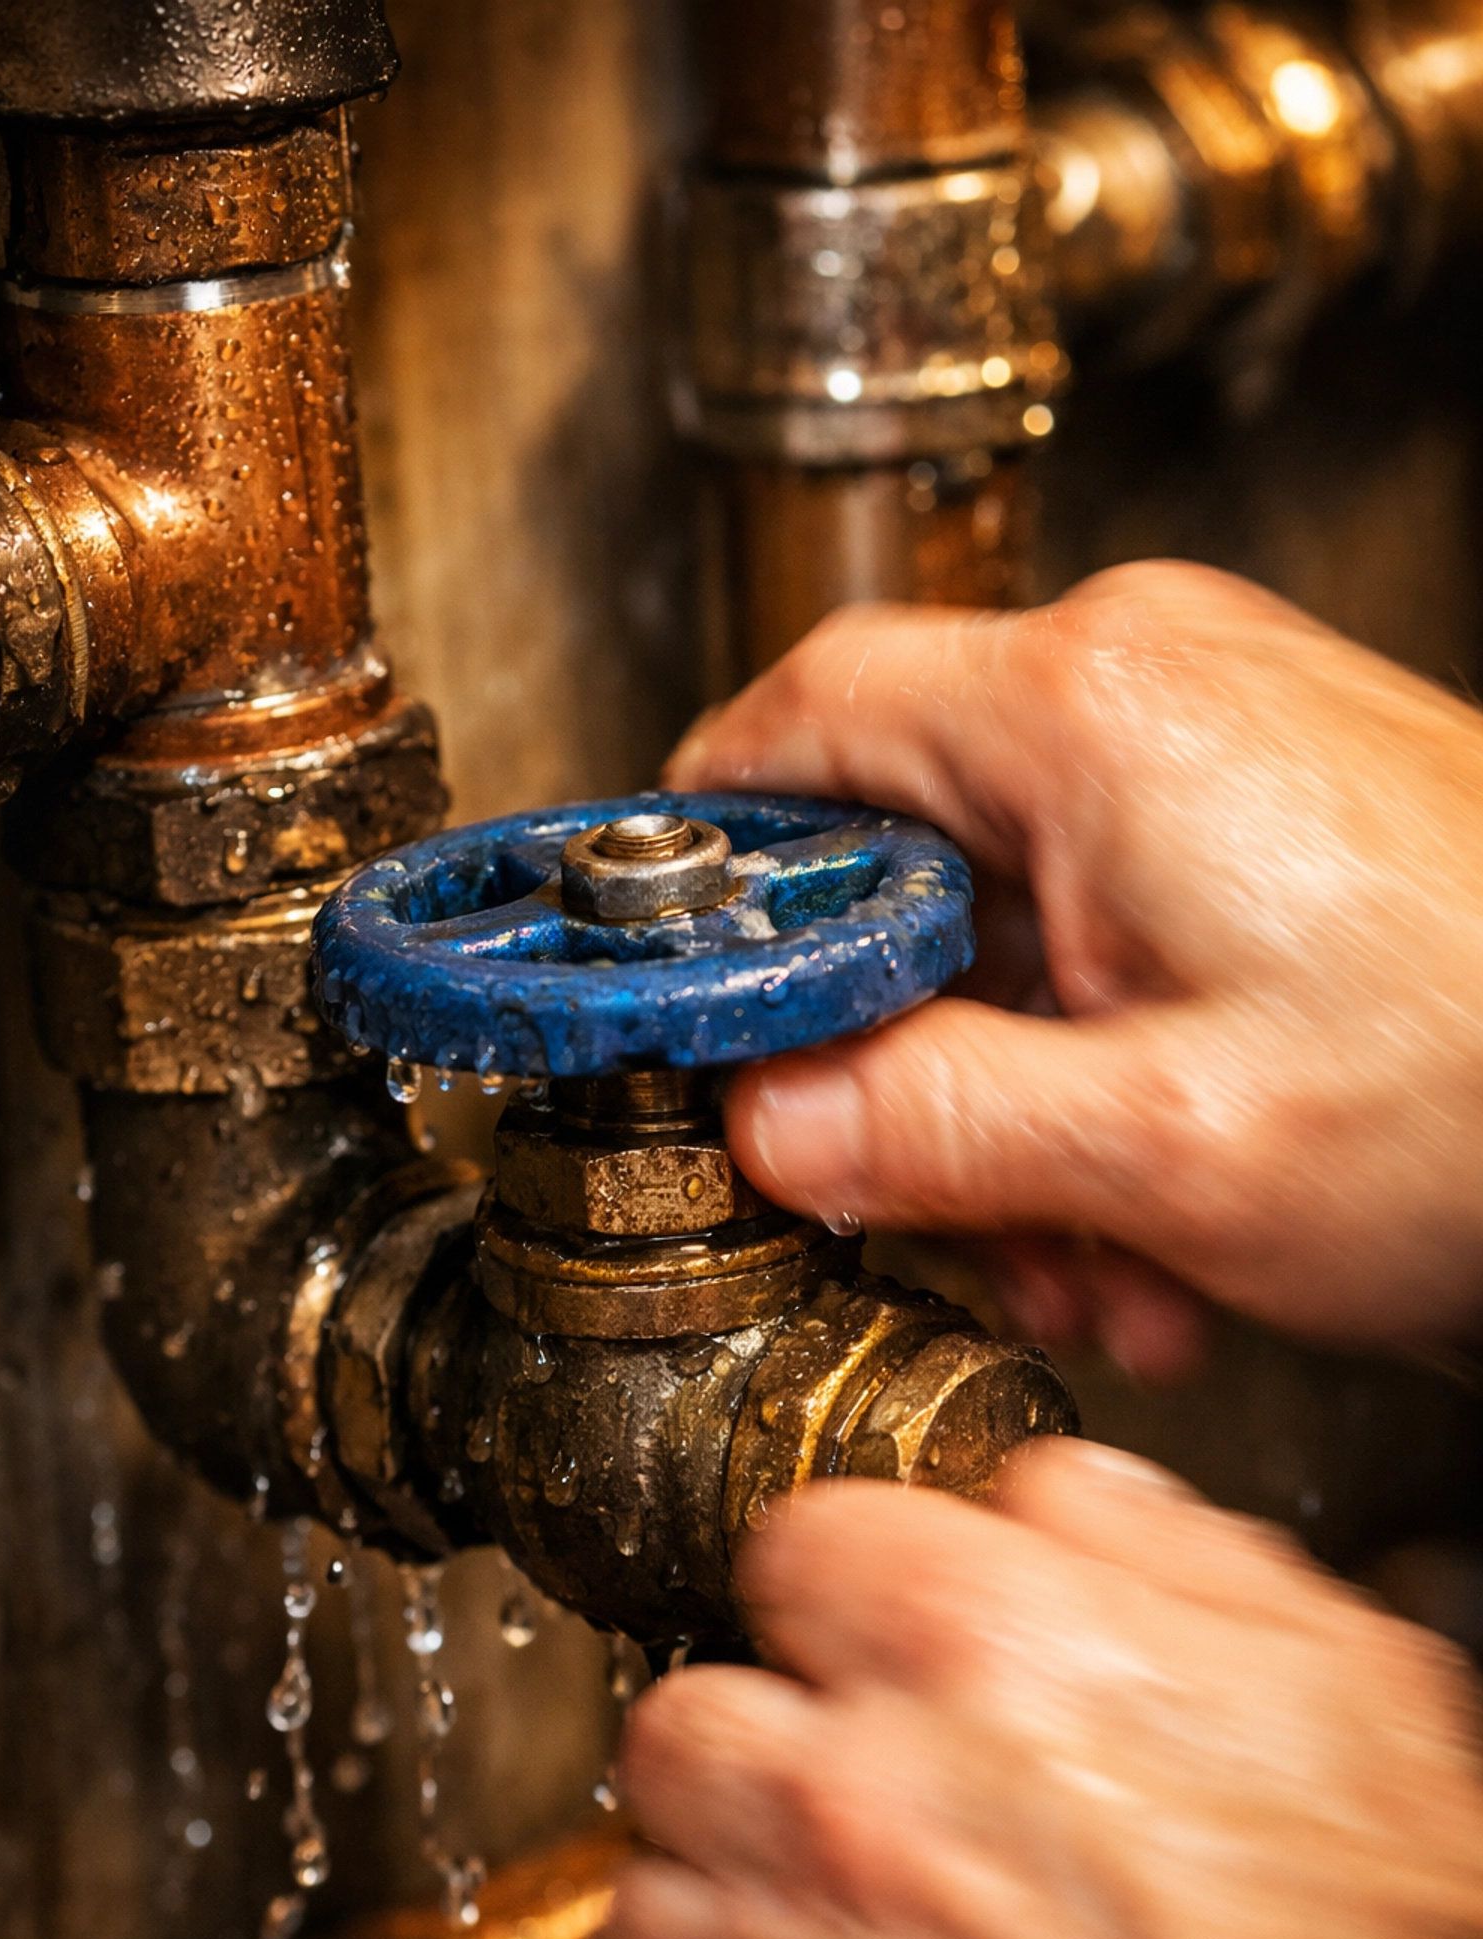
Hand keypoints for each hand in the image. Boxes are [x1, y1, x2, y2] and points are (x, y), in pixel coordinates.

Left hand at [590, 1443, 1482, 1938]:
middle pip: (680, 1729)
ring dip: (724, 1931)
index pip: (791, 1551)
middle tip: (841, 1804)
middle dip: (755, 1755)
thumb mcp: (1328, 1672)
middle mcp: (849, 1808)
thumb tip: (1045, 1503)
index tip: (863, 1642)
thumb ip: (1150, 1546)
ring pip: (644, 1918)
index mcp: (971, 1648)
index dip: (839, 1598)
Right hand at [665, 563, 1482, 1368]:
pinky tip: (1157, 1204)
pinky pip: (1114, 937)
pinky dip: (1102, 1075)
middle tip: (926, 1193)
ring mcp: (1216, 748)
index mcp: (1090, 714)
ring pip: (1012, 924)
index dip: (714, 860)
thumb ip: (930, 1129)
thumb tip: (771, 1123)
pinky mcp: (1268, 818)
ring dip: (1013, 1102)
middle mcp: (1147, 692)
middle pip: (906, 854)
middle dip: (903, 1058)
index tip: (676, 979)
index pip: (800, 719)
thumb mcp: (1165, 1144)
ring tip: (1091, 1239)